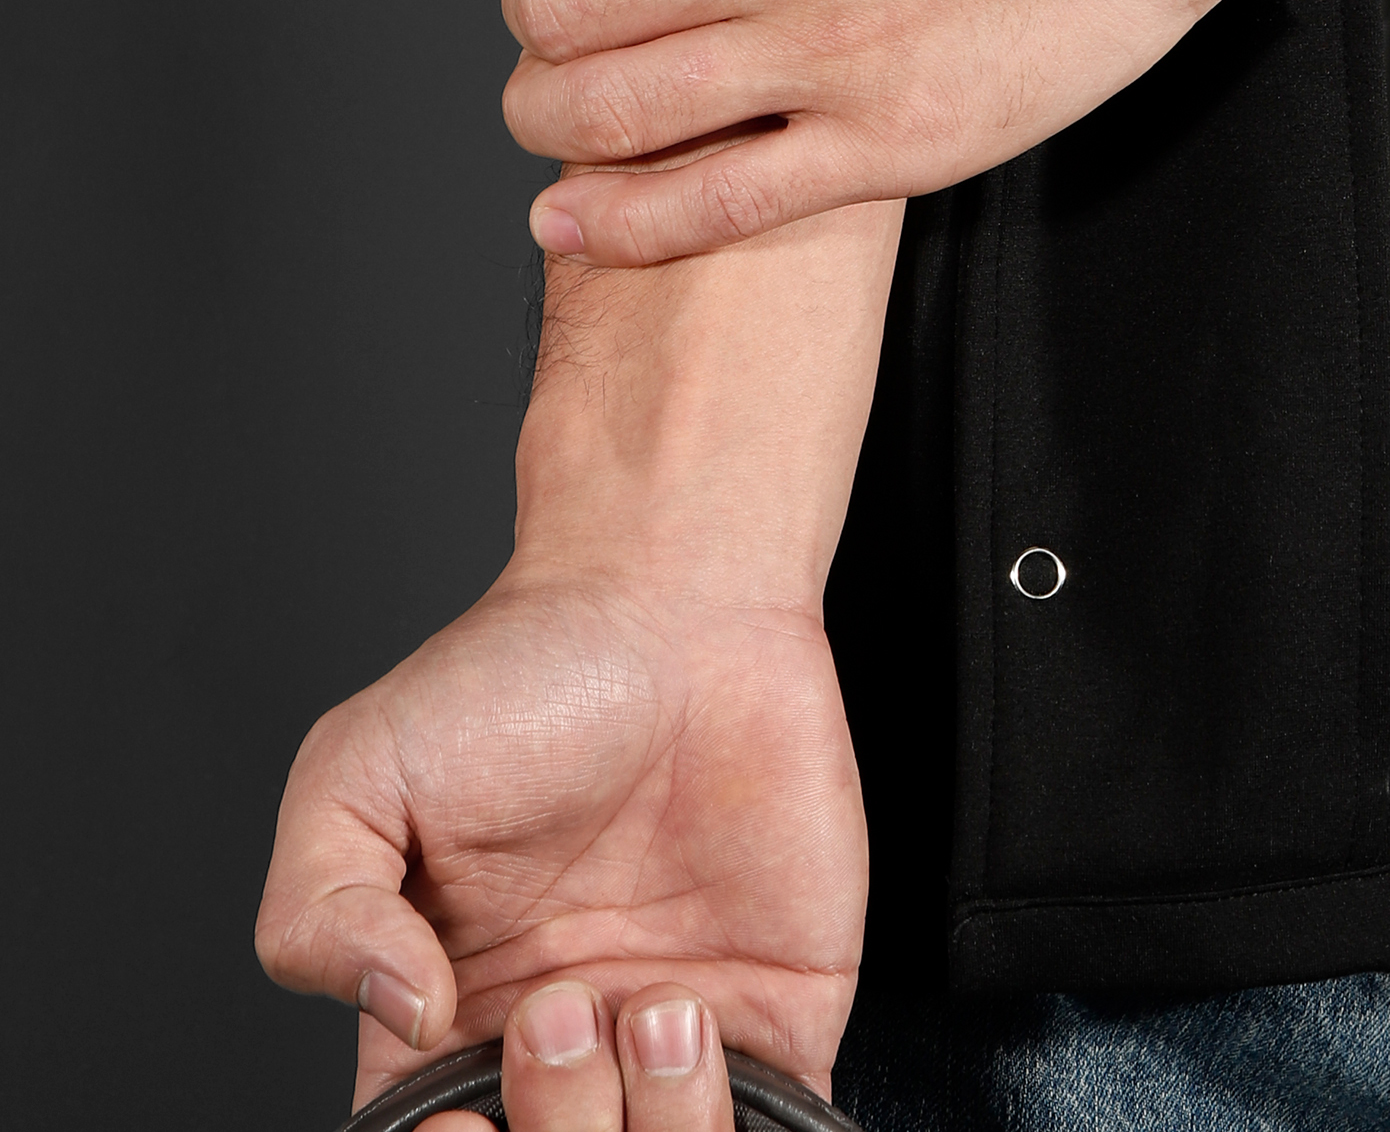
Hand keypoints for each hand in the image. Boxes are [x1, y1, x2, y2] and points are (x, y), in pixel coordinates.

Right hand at [256, 556, 862, 1129]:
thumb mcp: (358, 770)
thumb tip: (400, 1014)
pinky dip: (749, 1130)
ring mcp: (669, 1041)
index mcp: (446, 1019)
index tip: (453, 1115)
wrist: (676, 600)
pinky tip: (706, 1013)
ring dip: (648, 1128)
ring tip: (652, 1000)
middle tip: (556, 1009)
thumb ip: (322, 911)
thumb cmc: (522, 671)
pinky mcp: (777, 1014)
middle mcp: (561, 1049)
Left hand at [496, 0, 1258, 266]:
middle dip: (532, 16)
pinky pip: (721, 209)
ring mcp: (825, 56)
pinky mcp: (889, 141)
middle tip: (550, 15)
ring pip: (613, 116)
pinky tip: (572, 220)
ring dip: (546, 117)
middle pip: (561, 12)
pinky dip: (624, 225)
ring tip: (545, 108)